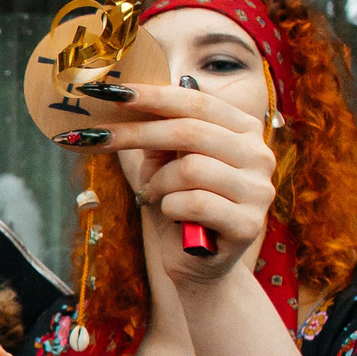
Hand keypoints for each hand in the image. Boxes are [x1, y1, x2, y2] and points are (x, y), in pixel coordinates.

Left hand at [79, 82, 274, 285]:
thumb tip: (128, 100)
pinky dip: (169, 206)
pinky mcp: (249, 224)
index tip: (111, 92)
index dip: (153, 96)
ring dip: (158, 183)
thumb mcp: (165, 164)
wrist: (199, 263)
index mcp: (244, 130)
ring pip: (190, 168)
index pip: (197, 102)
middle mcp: (259, 154)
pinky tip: (170, 214)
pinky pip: (194, 202)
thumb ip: (159, 136)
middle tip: (98, 137)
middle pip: (189, 131)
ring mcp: (258, 190)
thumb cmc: (181, 206)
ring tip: (153, 194)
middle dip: (136, 133)